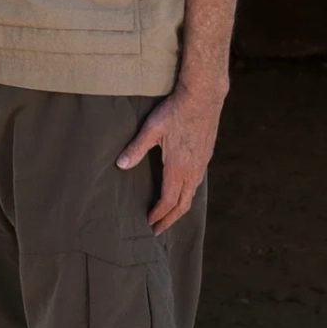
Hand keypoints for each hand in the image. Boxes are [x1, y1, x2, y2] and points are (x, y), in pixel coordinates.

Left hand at [116, 83, 224, 234]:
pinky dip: (187, 196)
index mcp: (179, 167)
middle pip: (182, 205)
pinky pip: (196, 185)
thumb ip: (136, 148)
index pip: (168, 200)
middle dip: (169, 220)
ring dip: (178, 209)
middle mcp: (193, 170)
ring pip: (191, 196)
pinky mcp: (205, 157)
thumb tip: (121, 165)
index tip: (148, 223)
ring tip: (167, 217)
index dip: (158, 214)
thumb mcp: (152, 129)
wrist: (204, 96)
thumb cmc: (176, 111)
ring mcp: (202, 164)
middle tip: (157, 231)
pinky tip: (180, 193)